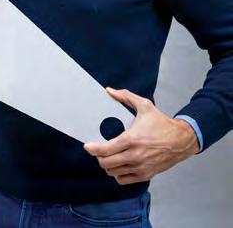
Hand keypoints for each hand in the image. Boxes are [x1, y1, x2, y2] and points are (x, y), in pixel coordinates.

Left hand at [84, 87, 199, 184]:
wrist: (182, 140)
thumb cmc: (162, 124)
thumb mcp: (145, 106)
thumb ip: (126, 97)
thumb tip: (109, 91)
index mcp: (131, 139)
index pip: (105, 150)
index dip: (92, 149)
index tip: (88, 146)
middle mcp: (135, 156)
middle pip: (106, 163)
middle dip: (99, 157)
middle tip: (99, 150)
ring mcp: (140, 167)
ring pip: (113, 172)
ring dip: (108, 165)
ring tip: (109, 157)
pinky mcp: (146, 174)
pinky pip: (124, 180)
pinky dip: (118, 174)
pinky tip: (120, 165)